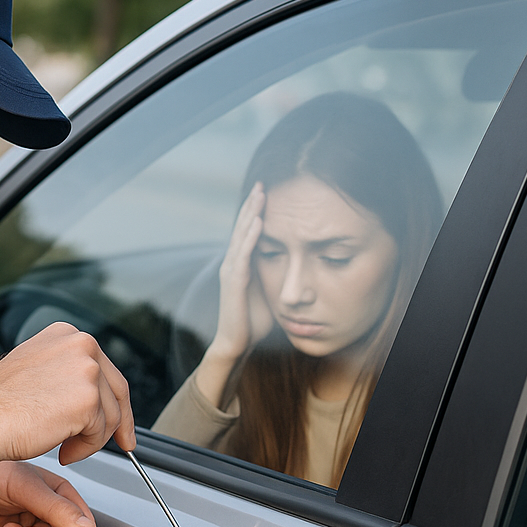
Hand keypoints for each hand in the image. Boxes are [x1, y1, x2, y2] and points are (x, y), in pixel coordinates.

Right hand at [0, 322, 135, 465]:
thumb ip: (66, 374)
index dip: (114, 398)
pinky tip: (64, 452)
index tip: (119, 419)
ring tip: (66, 449)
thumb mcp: (36, 372)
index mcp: (66, 334)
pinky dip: (85, 449)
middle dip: (118, 422)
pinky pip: (100, 433)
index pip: (103, 368)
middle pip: (116, 389)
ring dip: (92, 439)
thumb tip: (89, 395)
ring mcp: (87, 370)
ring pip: (110, 415)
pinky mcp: (88, 400)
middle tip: (121, 443)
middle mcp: (80, 345)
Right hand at [212, 183, 272, 357]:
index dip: (256, 212)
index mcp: (241, 265)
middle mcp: (232, 264)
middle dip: (253, 205)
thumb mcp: (268, 291)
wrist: (237, 344)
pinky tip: (258, 222)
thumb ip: (274, 275)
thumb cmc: (253, 321)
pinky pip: (243, 255)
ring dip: (251, 214)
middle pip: (242, 228)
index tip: (267, 192)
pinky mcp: (234, 283)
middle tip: (263, 183)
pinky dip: (250, 237)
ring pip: (241, 236)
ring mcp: (231, 272)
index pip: (248, 232)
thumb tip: (294, 265)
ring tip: (260, 195)